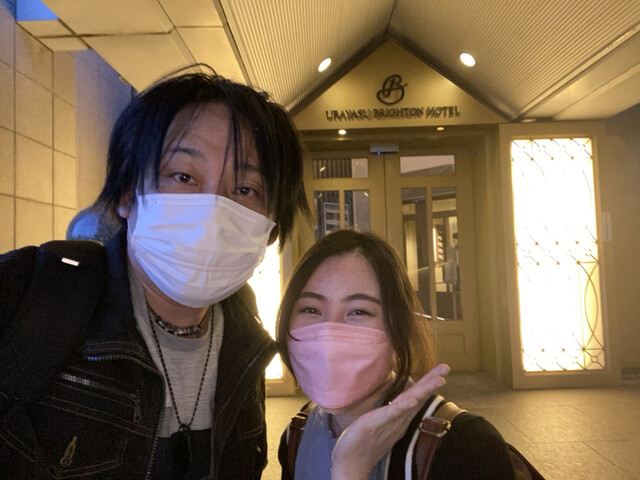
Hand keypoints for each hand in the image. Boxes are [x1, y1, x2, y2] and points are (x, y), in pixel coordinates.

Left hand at [330, 363, 449, 479]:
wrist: (351, 462)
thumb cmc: (363, 441)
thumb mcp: (380, 423)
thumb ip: (390, 412)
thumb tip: (397, 399)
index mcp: (400, 417)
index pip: (417, 396)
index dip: (429, 382)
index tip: (442, 370)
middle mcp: (398, 419)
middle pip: (418, 397)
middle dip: (432, 381)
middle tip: (446, 368)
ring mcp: (389, 422)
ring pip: (410, 403)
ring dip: (424, 390)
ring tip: (438, 379)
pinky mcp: (376, 424)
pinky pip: (391, 414)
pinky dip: (403, 407)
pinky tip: (412, 400)